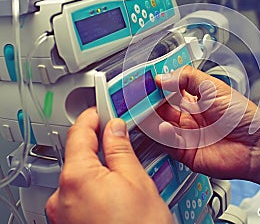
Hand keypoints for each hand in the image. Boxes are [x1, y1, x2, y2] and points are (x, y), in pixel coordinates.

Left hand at [45, 107, 172, 223]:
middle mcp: (60, 197)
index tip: (101, 109)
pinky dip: (96, 188)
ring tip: (126, 174)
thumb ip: (120, 149)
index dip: (92, 116)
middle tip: (122, 138)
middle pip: (79, 156)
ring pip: (81, 178)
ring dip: (100, 169)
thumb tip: (115, 129)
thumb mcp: (137, 180)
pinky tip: (117, 194)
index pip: (79, 133)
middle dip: (100, 146)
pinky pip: (80, 197)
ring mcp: (61, 215)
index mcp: (75, 178)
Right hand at [152, 65, 259, 180]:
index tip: (144, 81)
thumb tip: (162, 76)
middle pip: (160, 108)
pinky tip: (165, 127)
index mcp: (194, 99)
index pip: (169, 90)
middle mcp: (187, 116)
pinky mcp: (185, 152)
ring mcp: (185, 134)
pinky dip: (163, 135)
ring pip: (160, 124)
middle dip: (149, 102)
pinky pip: (168, 142)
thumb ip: (188, 78)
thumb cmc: (241, 115)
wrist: (255, 143)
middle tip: (138, 96)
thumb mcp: (214, 87)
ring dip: (151, 118)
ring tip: (144, 111)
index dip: (157, 86)